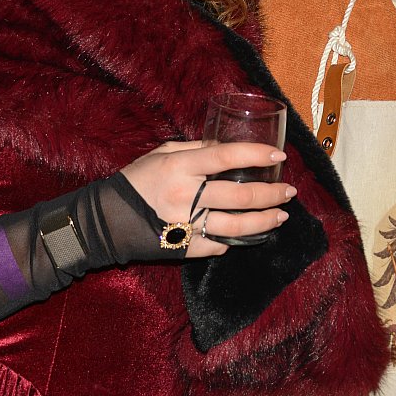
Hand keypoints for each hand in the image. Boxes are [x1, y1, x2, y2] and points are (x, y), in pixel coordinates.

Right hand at [120, 140, 292, 255]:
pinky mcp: (183, 248)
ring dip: (265, 222)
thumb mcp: (162, 154)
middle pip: (240, 197)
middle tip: (288, 192)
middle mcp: (186, 196)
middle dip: (272, 194)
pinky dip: (233, 240)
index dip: (256, 155)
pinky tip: (245, 235)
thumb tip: (227, 147)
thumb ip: (195, 150)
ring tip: (280, 216)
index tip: (279, 156)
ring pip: (237, 227)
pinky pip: (217, 245)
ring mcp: (186, 225)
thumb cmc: (136, 181)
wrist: (106, 220)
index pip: (226, 157)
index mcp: (181, 167)